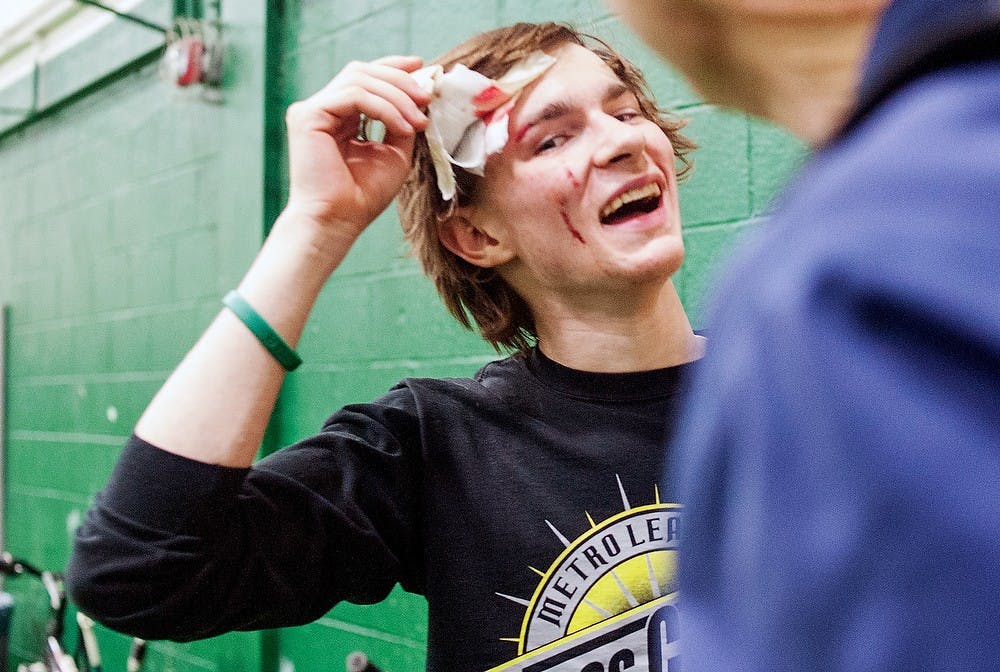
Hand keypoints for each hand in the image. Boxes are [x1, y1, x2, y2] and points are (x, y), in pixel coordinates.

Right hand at [283, 55, 430, 239]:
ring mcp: (312, 111)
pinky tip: (402, 127)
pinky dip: (384, 108)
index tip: (422, 67)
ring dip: (396, 97)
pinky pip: (354, 97)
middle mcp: (323, 109)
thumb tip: (418, 97)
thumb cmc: (363, 196)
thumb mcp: (394, 152)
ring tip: (418, 120)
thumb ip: (402, 122)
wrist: (339, 221)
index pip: (364, 78)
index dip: (392, 68)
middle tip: (426, 97)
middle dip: (399, 81)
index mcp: (339, 117)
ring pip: (359, 79)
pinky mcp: (308, 116)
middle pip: (362, 72)